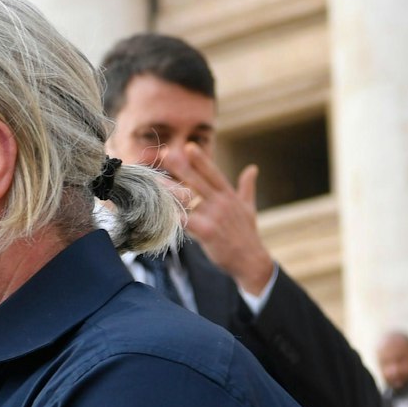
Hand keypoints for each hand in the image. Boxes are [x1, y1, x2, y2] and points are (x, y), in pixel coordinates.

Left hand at [163, 143, 273, 295]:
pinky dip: (174, 216)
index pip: (214, 174)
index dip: (201, 160)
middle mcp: (222, 202)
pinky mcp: (207, 232)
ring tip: (155, 181)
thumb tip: (252, 168)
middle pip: (199, 181)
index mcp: (230, 196)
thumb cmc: (246, 234)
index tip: (189, 146)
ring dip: (171, 190)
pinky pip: (186, 221)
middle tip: (167, 153)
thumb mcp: (249, 207)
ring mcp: (215, 216)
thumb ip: (247, 187)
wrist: (250, 260)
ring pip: (189, 200)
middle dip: (182, 167)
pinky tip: (161, 210)